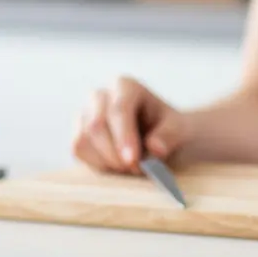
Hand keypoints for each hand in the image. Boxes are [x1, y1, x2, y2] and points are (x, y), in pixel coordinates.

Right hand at [72, 77, 189, 173]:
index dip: (124, 136)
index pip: (119, 109)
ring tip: (130, 168)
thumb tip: (155, 148)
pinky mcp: (78, 133)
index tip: (132, 160)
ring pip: (83, 139)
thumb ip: (169, 135)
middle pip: (97, 125)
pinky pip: (78, 150)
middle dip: (115, 154)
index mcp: (125, 86)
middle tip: (136, 170)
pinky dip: (96, 164)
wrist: (157, 134)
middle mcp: (100, 95)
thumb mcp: (179, 129)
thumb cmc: (167, 128)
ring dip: (106, 161)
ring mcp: (84, 113)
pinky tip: (116, 166)